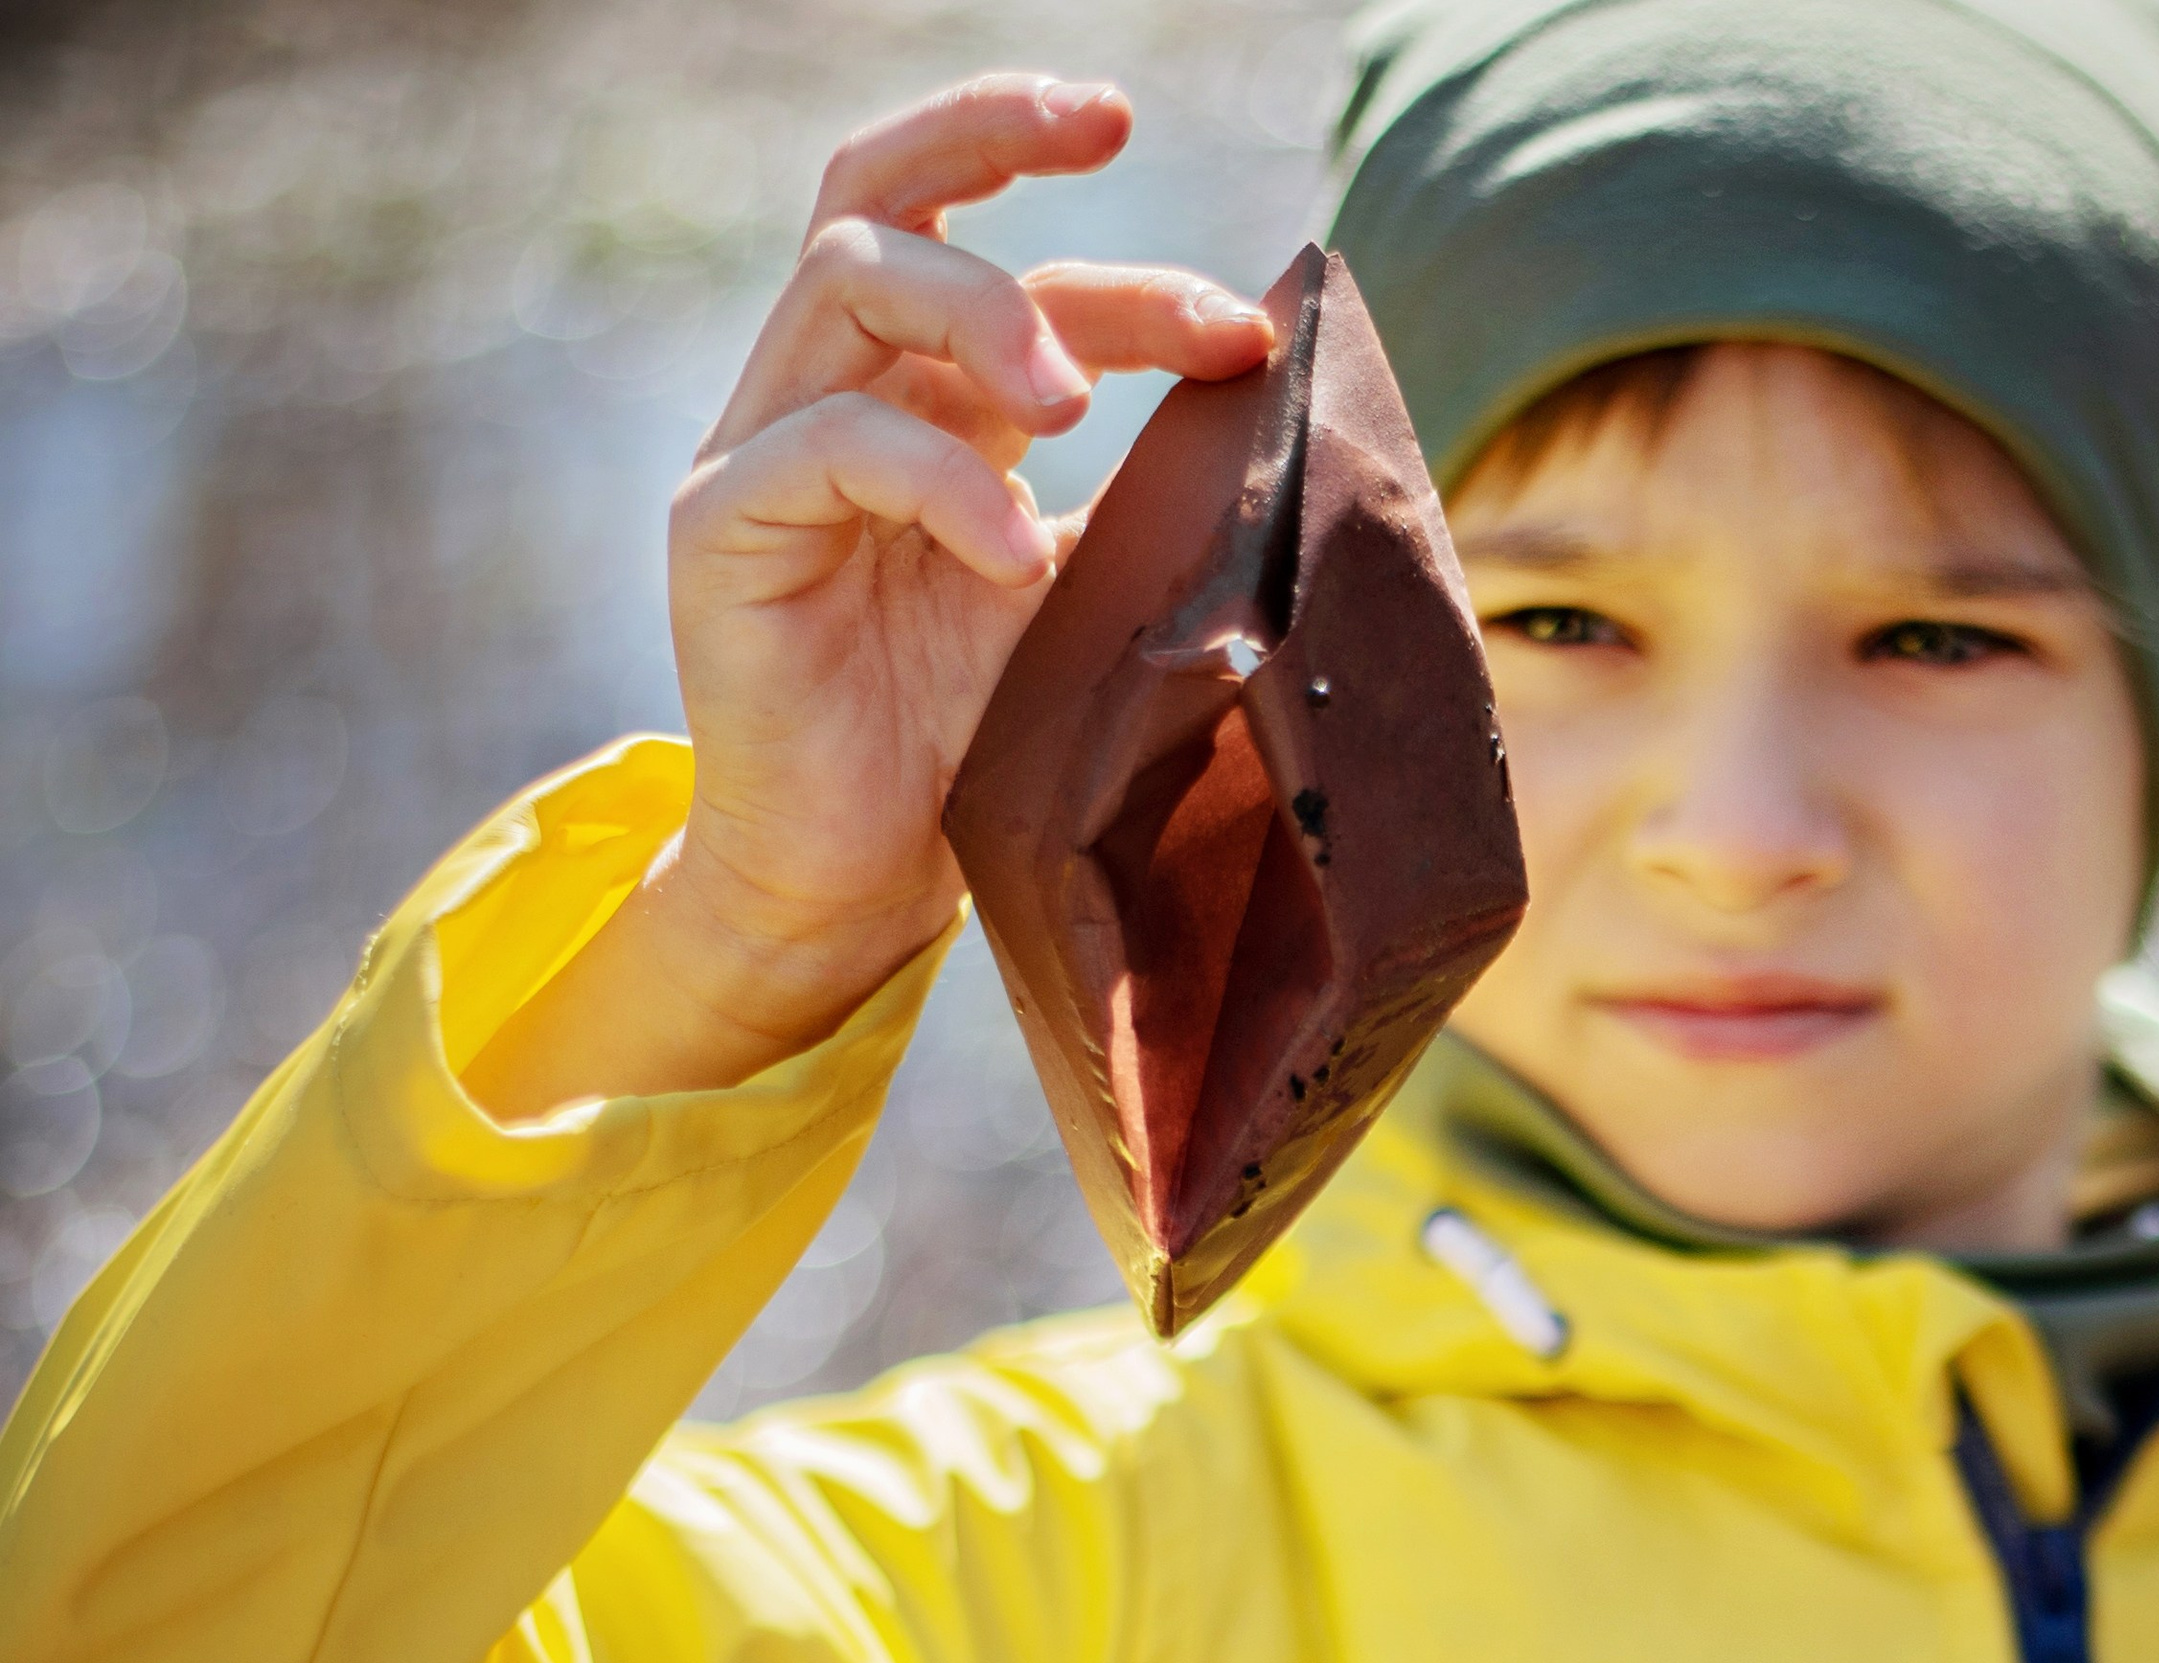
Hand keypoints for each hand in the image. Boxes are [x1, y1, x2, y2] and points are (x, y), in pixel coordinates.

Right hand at [464, 76, 1273, 1116]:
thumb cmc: (974, 744)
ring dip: (986, 312)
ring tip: (1075, 405)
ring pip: (850, 278)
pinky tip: (1016, 555)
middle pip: (877, 192)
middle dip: (993, 133)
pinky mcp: (721, 535)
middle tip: (1115, 146)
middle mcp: (827, 395)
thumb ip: (1147, 497)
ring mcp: (760, 453)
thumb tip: (1290, 423)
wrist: (858, 885)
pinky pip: (825, 446)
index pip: (970, 231)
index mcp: (914, 399)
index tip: (1239, 298)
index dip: (1103, 238)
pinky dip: (941, 481)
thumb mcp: (1086, 594)